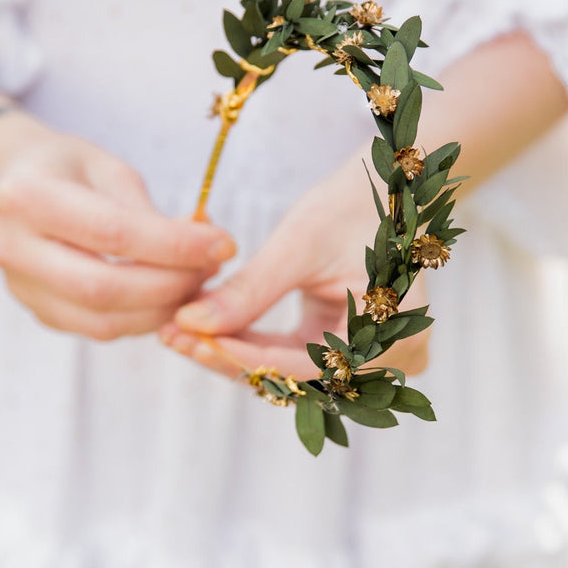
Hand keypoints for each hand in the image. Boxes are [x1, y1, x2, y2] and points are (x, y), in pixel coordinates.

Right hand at [0, 111, 235, 339]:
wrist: (7, 182)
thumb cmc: (65, 166)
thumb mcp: (106, 166)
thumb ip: (147, 211)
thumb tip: (204, 250)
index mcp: (27, 196)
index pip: (113, 233)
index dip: (176, 245)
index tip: (224, 244)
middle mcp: (11, 247)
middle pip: (104, 288)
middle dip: (172, 285)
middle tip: (213, 268)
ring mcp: (19, 286)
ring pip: (102, 320)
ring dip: (162, 309)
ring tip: (198, 283)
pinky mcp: (36, 310)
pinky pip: (97, 328)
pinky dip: (143, 319)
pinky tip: (170, 297)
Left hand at [160, 152, 430, 379]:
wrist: (387, 190)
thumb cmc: (352, 207)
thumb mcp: (299, 245)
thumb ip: (249, 290)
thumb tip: (190, 324)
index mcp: (393, 338)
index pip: (305, 366)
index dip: (242, 356)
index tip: (189, 338)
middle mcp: (389, 361)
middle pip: (295, 377)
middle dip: (232, 356)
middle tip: (174, 335)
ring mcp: (371, 358)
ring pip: (290, 372)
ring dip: (238, 353)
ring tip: (182, 331)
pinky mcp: (349, 347)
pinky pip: (296, 358)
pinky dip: (255, 344)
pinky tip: (210, 329)